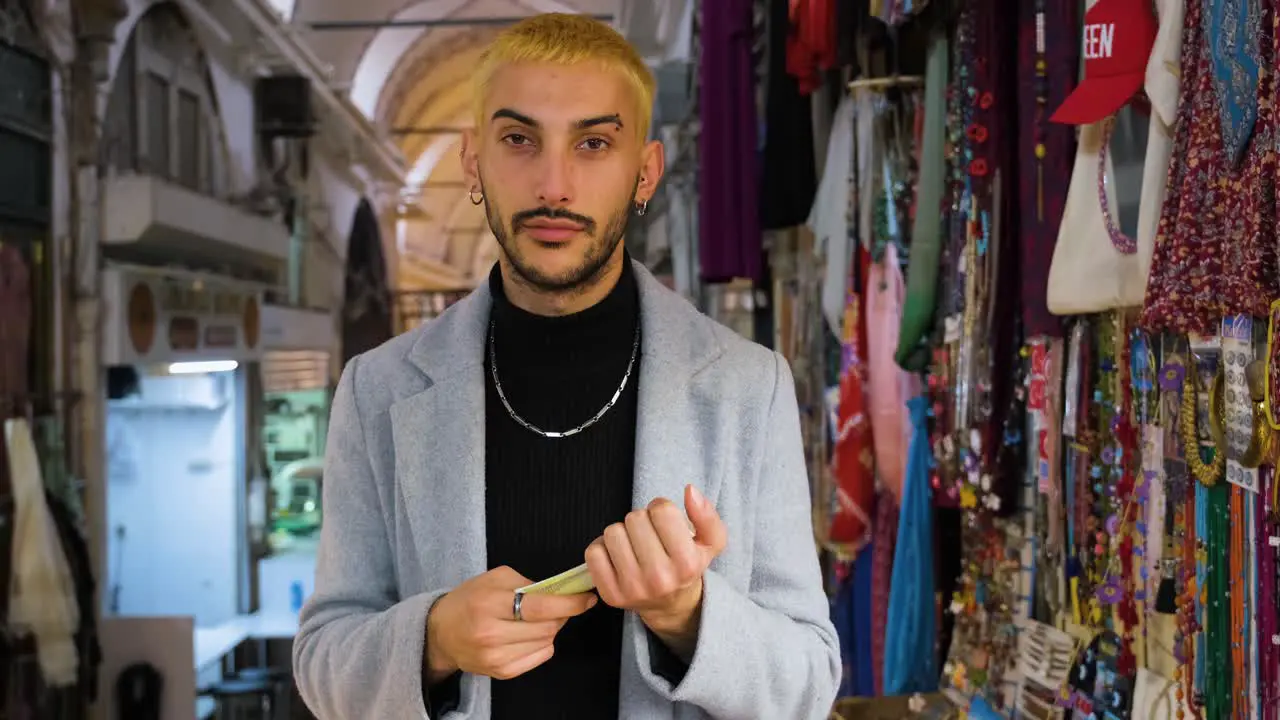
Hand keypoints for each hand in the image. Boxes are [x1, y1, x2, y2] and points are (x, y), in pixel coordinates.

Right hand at [424, 566, 596, 681]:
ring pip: (546, 643)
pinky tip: (528, 635)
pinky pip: (539, 658)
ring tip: (538, 620)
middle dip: (562, 615)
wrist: (441, 632)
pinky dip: (542, 644)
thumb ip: (528, 583)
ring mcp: (495, 657)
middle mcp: (490, 634)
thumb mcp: (495, 578)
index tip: (586, 599)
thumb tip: (561, 593)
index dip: (569, 603)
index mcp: (488, 604)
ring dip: (551, 629)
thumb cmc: (470, 599)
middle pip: (547, 627)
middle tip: (559, 606)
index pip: (539, 607)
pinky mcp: (500, 672)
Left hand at [585, 485, 727, 636]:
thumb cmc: (687, 565)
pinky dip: (603, 548)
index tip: (665, 523)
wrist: (670, 604)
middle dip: (641, 520)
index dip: (661, 509)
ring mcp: (633, 589)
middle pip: (634, 518)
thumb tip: (690, 491)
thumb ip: (707, 514)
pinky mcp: (611, 595)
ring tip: (634, 546)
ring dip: (621, 533)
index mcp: (686, 563)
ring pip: (612, 532)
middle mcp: (660, 579)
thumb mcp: (710, 542)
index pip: (661, 509)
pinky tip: (618, 556)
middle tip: (649, 536)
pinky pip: (593, 552)